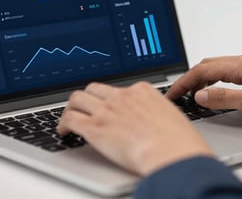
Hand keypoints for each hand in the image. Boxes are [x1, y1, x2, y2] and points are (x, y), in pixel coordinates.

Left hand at [57, 81, 212, 175]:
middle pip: (94, 89)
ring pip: (77, 99)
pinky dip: (62, 124)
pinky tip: (63, 132)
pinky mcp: (95, 128)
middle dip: (87, 98)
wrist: (172, 153)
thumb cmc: (179, 142)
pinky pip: (70, 119)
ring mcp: (106, 111)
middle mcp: (122, 97)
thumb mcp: (172, 117)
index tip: (107, 106)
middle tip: (84, 108)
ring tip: (68, 118)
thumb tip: (154, 122)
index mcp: (142, 91)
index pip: (118, 89)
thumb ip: (157, 114)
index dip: (109, 98)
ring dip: (71, 108)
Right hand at [166, 53, 241, 119]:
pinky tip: (218, 88)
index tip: (172, 93)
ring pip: (219, 66)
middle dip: (190, 78)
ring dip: (203, 77)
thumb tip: (200, 95)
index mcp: (241, 65)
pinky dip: (216, 77)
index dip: (184, 82)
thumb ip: (223, 98)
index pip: (202, 70)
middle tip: (178, 93)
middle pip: (208, 64)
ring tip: (193, 93)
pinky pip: (230, 69)